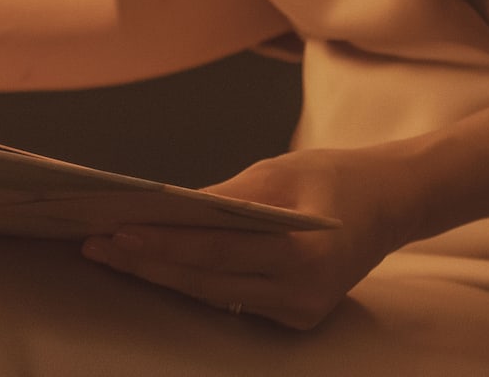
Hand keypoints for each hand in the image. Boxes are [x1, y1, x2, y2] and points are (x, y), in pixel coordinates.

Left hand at [80, 145, 415, 330]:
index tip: (116, 232)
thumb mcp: (279, 171)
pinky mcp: (294, 317)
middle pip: (205, 282)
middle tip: (97, 246)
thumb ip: (226, 197)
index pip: (214, 252)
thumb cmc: (334, 177)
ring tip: (115, 255)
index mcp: (301, 255)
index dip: (162, 245)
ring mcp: (298, 313)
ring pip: (213, 297)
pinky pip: (232, 301)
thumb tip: (168, 209)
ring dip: (162, 276)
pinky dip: (194, 282)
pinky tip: (158, 266)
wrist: (390, 203)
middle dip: (147, 264)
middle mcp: (300, 295)